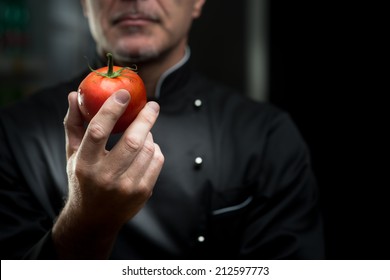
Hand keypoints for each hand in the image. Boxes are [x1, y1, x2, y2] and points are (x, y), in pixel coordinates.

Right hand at [53, 89, 163, 258]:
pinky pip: (156, 160)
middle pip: (132, 141)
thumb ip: (74, 124)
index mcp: (85, 164)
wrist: (94, 219)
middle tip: (152, 105)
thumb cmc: (82, 180)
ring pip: (147, 149)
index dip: (112, 109)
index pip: (98, 131)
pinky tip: (147, 147)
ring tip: (143, 131)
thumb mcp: (73, 154)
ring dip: (148, 134)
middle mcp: (106, 177)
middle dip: (146, 118)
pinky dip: (154, 148)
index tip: (124, 93)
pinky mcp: (143, 192)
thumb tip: (75, 95)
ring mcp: (127, 187)